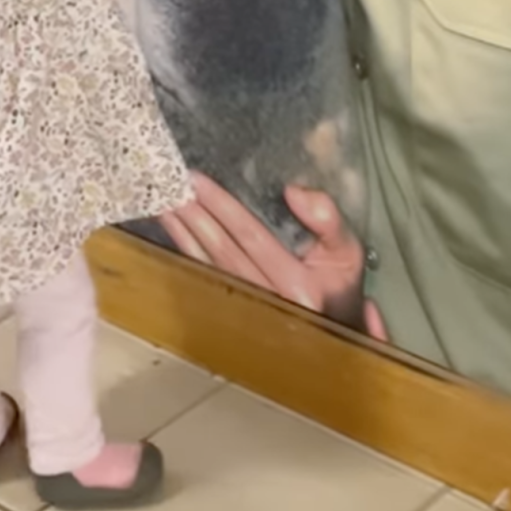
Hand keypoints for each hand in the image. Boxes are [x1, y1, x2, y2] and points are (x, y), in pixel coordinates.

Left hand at [162, 174, 385, 335]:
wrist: (336, 329)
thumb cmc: (338, 284)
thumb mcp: (347, 250)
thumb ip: (327, 219)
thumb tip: (294, 192)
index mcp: (298, 286)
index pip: (251, 237)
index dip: (222, 207)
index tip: (198, 181)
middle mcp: (269, 302)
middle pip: (222, 251)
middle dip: (194, 216)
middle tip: (169, 185)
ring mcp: (248, 313)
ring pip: (207, 267)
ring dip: (183, 234)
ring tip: (164, 204)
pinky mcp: (233, 316)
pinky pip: (204, 280)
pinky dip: (186, 255)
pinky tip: (174, 234)